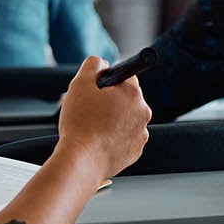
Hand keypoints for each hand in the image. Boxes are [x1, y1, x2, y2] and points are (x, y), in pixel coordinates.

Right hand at [56, 56, 149, 178]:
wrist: (81, 160)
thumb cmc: (80, 124)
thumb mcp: (80, 84)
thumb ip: (92, 65)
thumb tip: (101, 62)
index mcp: (133, 93)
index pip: (125, 77)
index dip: (108, 82)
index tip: (98, 90)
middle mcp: (143, 112)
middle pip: (127, 99)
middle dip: (110, 102)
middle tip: (91, 111)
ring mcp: (141, 133)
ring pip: (126, 119)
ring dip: (113, 121)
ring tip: (93, 128)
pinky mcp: (136, 151)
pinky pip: (125, 138)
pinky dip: (114, 138)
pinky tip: (99, 141)